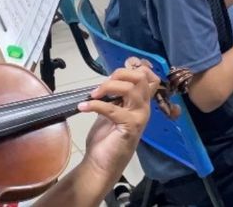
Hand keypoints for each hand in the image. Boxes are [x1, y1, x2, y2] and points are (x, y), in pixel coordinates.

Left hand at [77, 58, 158, 181]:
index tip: (117, 71)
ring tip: (93, 95)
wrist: (101, 164)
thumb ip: (115, 97)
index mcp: (140, 102)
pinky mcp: (129, 127)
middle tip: (102, 85)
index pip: (149, 77)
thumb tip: (109, 81)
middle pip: (141, 77)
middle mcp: (143, 108)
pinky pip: (113, 109)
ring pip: (131, 89)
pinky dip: (95, 105)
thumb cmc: (106, 138)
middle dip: (120, 74)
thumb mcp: (111, 111)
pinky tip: (83, 107)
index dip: (136, 67)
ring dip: (108, 87)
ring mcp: (139, 117)